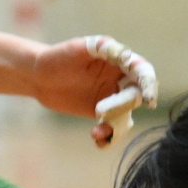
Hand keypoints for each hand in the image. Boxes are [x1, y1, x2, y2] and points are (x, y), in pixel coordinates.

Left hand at [29, 33, 155, 147]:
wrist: (38, 76)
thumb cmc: (57, 56)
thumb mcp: (77, 49)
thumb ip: (100, 48)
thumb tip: (125, 54)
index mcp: (118, 60)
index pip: (142, 71)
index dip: (149, 84)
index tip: (148, 98)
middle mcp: (120, 79)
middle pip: (136, 96)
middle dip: (123, 106)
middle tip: (99, 111)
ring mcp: (112, 98)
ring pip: (125, 115)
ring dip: (115, 127)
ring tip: (96, 133)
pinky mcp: (102, 114)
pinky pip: (112, 128)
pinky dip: (108, 137)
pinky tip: (97, 140)